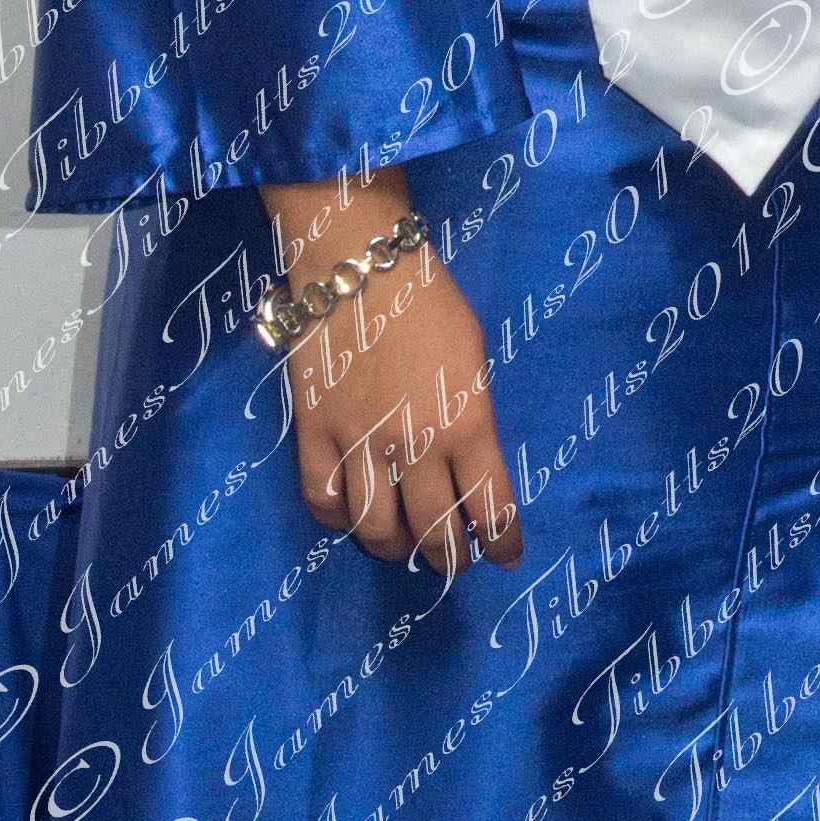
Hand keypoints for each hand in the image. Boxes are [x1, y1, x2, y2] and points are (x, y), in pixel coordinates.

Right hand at [286, 245, 521, 578]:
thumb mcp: (474, 360)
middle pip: (432, 533)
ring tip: (404, 544)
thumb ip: (472, 420)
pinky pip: (323, 502)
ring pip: (375, 530)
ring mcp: (359, 442)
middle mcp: (414, 444)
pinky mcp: (313, 434)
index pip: (491, 508)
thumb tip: (469, 470)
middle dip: (450, 556)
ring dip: (395, 547)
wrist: (358, 264)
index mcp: (466, 423)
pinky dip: (340, 519)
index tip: (506, 556)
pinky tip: (354, 514)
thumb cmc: (429, 304)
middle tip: (454, 555)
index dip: (502, 542)